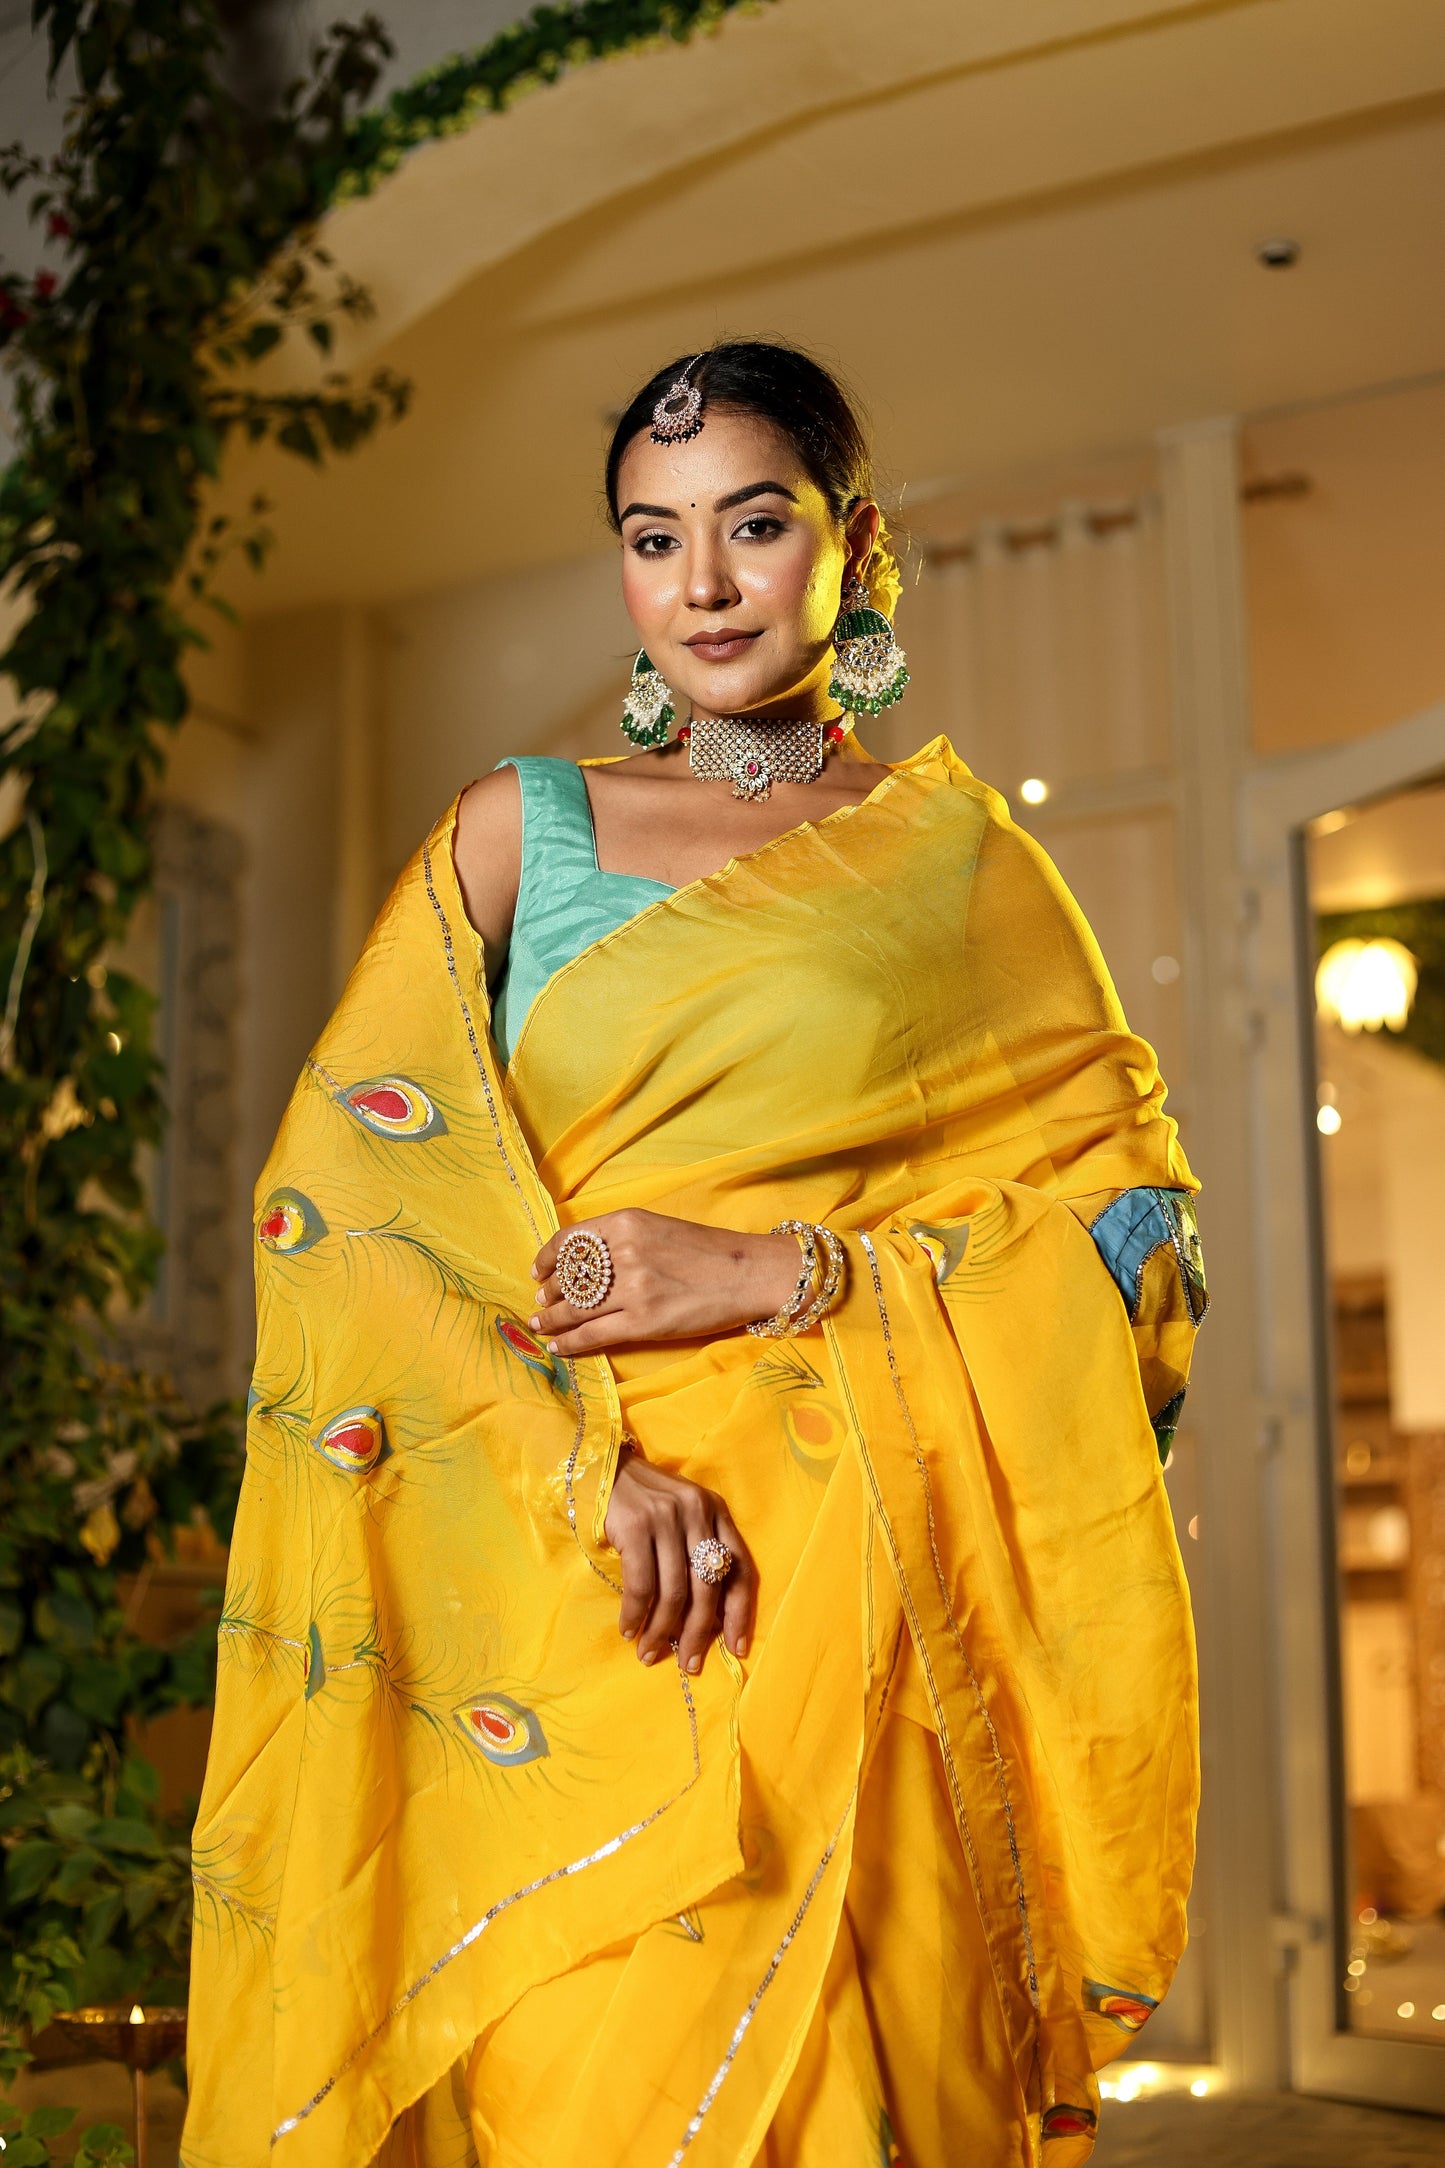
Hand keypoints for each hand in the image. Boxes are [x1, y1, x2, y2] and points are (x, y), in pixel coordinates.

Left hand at [529, 1208, 800, 1354]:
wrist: (750, 1273)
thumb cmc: (709, 1250)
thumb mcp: (659, 1226)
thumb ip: (622, 1238)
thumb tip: (583, 1261)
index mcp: (627, 1223)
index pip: (569, 1240)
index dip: (547, 1258)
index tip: (538, 1271)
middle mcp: (624, 1253)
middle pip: (568, 1277)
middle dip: (548, 1293)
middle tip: (540, 1302)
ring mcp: (633, 1290)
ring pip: (574, 1309)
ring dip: (551, 1319)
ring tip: (541, 1324)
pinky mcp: (643, 1322)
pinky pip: (592, 1335)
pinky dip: (569, 1342)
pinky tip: (557, 1346)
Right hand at [603, 1448, 756, 1672]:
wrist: (602, 1467)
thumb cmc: (643, 1501)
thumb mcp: (682, 1517)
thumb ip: (698, 1553)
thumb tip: (707, 1620)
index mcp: (716, 1512)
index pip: (741, 1568)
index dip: (740, 1613)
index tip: (735, 1649)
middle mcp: (698, 1512)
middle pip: (709, 1587)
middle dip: (698, 1633)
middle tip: (688, 1665)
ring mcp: (667, 1518)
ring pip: (674, 1592)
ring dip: (662, 1631)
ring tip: (649, 1653)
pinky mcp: (637, 1526)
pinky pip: (642, 1585)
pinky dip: (636, 1614)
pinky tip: (628, 1629)